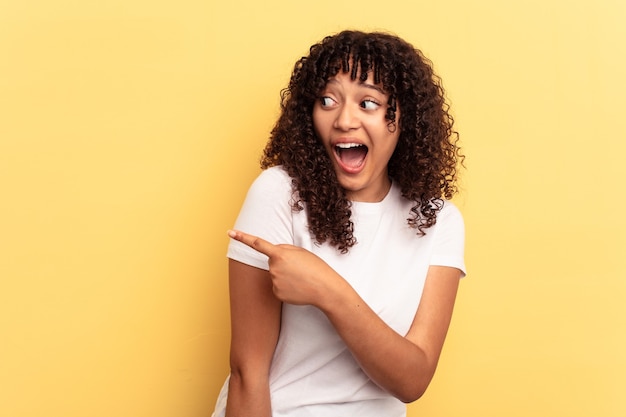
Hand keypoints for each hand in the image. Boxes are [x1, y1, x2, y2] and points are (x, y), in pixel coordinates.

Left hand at [227, 230, 342, 305]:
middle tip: (299, 267)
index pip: (257, 243)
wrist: (324, 288)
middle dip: (282, 262)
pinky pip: (277, 287)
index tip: (230, 233)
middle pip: (272, 262)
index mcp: (280, 253)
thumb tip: (272, 255)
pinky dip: (286, 287)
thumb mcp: (300, 251)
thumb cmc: (315, 267)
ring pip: (274, 275)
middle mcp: (273, 267)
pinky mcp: (276, 293)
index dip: (242, 237)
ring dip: (285, 275)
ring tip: (300, 277)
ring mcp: (274, 281)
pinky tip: (297, 287)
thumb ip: (284, 249)